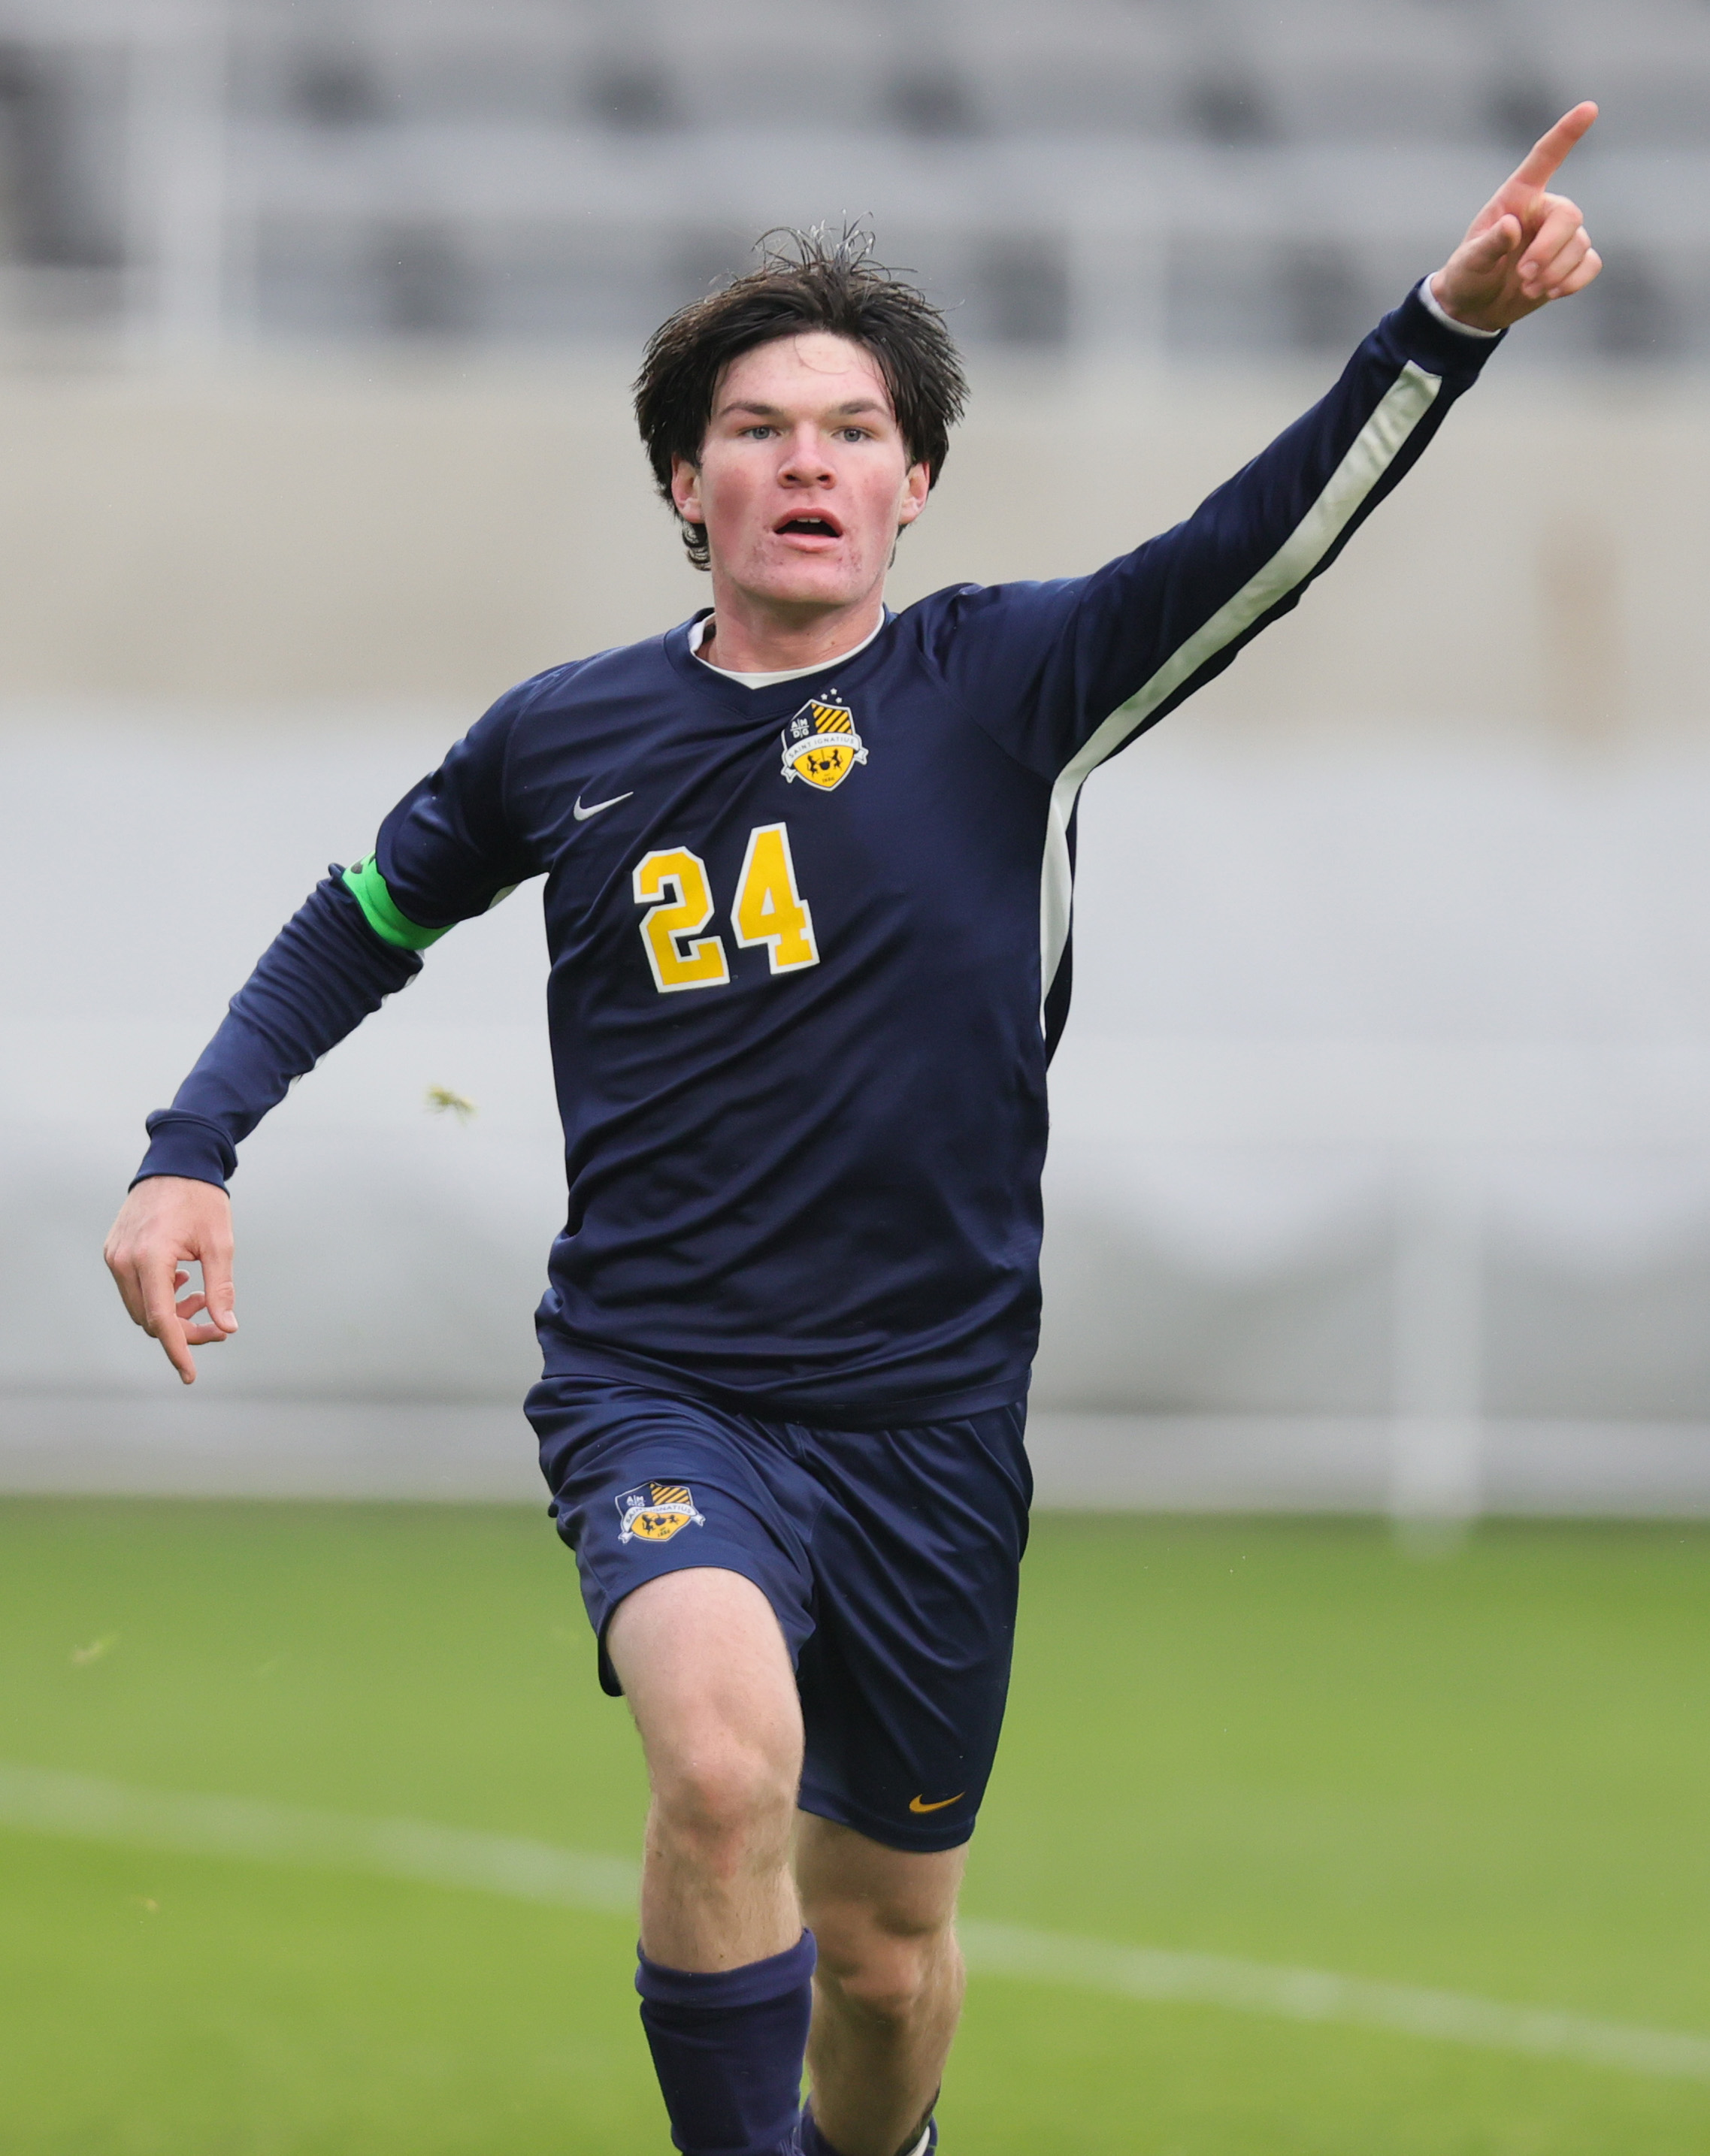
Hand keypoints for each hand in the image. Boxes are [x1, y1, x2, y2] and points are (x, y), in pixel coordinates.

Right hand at [104, 1176, 236, 1384]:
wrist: (175, 1163)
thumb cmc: (202, 1200)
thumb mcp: (220, 1244)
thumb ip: (221, 1289)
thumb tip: (228, 1327)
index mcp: (151, 1258)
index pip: (161, 1320)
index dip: (178, 1349)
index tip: (190, 1374)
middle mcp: (125, 1261)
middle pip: (150, 1319)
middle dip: (183, 1330)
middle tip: (217, 1323)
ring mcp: (115, 1256)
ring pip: (140, 1307)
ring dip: (171, 1312)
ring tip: (201, 1295)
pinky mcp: (114, 1252)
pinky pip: (133, 1288)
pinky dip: (158, 1295)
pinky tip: (182, 1280)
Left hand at [1431, 102, 1602, 332]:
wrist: (1474, 308)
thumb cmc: (1467, 276)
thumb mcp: (1468, 262)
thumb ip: (1488, 244)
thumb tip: (1511, 225)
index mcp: (1517, 198)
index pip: (1545, 158)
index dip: (1566, 133)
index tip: (1589, 108)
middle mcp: (1543, 211)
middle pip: (1569, 215)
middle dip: (1550, 249)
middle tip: (1525, 275)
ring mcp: (1560, 237)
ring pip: (1580, 244)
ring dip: (1556, 272)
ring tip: (1529, 288)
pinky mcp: (1570, 263)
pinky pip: (1590, 264)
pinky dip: (1574, 281)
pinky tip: (1552, 293)